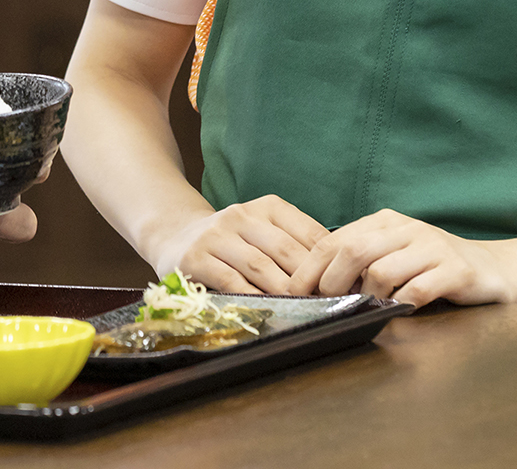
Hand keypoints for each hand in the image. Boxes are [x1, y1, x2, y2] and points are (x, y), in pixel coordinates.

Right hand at [152, 195, 328, 294]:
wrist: (175, 236)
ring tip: (300, 307)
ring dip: (283, 290)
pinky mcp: (195, 257)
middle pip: (284, 250)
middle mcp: (241, 215)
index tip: (341, 283)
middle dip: (307, 279)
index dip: (326, 260)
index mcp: (266, 207)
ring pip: (259, 265)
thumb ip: (294, 247)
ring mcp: (216, 235)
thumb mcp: (263, 232)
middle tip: (324, 303)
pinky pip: (230, 280)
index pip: (306, 231)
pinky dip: (251, 297)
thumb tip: (336, 275)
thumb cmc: (231, 242)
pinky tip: (265, 309)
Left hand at [292, 209, 516, 306]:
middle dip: (332, 281)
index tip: (295, 292)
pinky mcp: (455, 270)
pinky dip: (402, 305)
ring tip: (372, 306)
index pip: (335, 239)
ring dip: (370, 296)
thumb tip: (314, 284)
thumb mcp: (394, 252)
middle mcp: (407, 228)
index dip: (310, 267)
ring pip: (382, 271)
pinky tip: (401, 310)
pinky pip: (417, 290)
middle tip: (328, 304)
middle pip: (354, 250)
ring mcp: (433, 247)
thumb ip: (361, 259)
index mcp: (385, 221)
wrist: (493, 268)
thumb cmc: (433, 265)